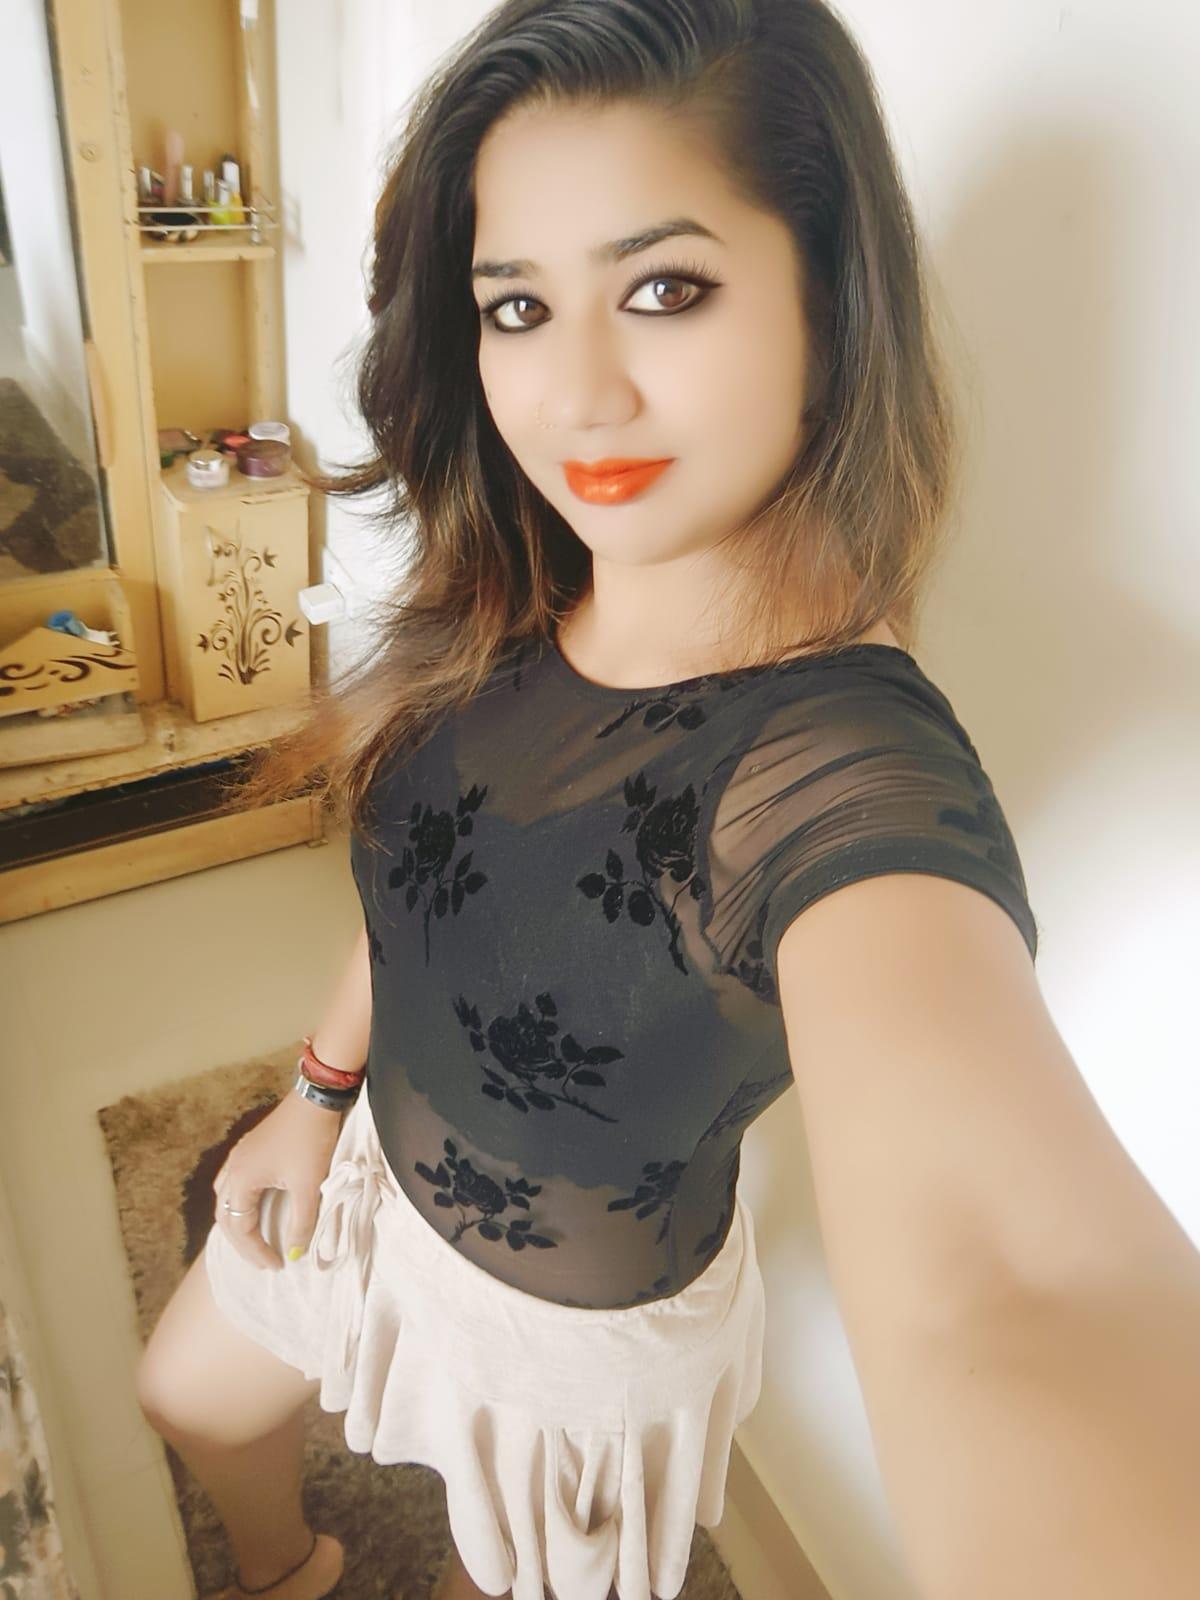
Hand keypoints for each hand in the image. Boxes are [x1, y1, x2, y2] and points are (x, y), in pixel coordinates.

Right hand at [212, 1090, 344, 1270]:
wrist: (315, 1100)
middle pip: (225, 1216)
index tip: (277, 1266)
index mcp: (242, 1180)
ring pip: (225, 1198)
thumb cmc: (310, 1141)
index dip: (256, 1251)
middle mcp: (232, 1168)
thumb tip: (295, 1253)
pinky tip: (251, 1207)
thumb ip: (300, 1223)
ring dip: (236, 1223)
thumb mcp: (308, 1186)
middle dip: (243, 1243)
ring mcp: (238, 1156)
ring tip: (254, 1240)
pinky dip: (238, 1203)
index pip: (239, 1228)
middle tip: (264, 1261)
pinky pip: (232, 1183)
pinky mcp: (248, 1148)